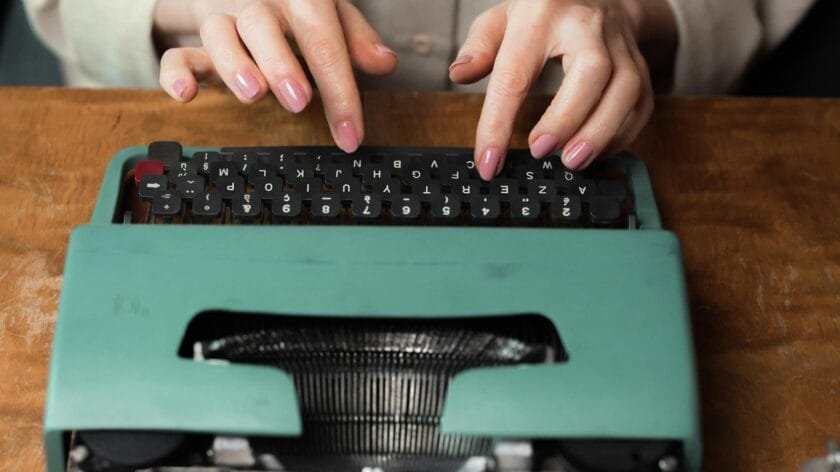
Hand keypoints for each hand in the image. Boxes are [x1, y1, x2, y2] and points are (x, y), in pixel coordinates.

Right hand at [154, 0, 397, 152]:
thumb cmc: (292, 8)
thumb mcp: (329, 13)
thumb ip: (355, 37)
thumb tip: (386, 63)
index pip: (323, 39)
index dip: (340, 89)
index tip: (352, 134)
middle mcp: (258, 4)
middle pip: (263, 28)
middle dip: (282, 65)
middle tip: (299, 101)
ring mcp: (222, 19)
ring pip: (219, 34)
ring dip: (234, 65)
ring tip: (253, 94)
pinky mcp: (193, 41)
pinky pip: (177, 54)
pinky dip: (176, 74)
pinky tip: (185, 96)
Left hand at [449, 0, 673, 179]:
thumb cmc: (542, 13)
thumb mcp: (502, 18)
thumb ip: (479, 46)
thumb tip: (459, 74)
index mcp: (541, 14)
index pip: (516, 75)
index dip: (498, 124)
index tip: (488, 162)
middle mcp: (587, 25)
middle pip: (591, 73)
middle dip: (566, 119)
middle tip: (540, 152)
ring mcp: (620, 44)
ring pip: (626, 88)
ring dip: (600, 132)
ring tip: (572, 162)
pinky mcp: (639, 63)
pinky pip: (641, 103)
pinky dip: (621, 134)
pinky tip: (595, 152)